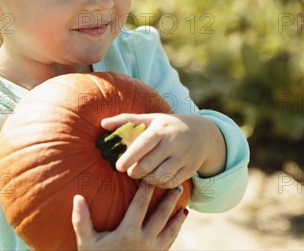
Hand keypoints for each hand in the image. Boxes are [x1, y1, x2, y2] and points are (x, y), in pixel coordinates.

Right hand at [72, 182, 187, 249]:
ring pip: (170, 231)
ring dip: (177, 218)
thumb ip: (82, 220)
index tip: (151, 176)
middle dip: (170, 200)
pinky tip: (177, 228)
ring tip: (184, 208)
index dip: (146, 188)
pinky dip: (174, 233)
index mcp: (128, 233)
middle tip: (176, 186)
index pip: (141, 204)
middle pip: (161, 215)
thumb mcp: (86, 242)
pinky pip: (169, 244)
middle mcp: (144, 241)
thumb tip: (77, 197)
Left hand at [101, 113, 225, 187]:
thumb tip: (102, 123)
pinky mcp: (189, 170)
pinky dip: (159, 184)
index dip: (129, 158)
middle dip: (135, 172)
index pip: (143, 145)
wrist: (201, 133)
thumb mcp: (150, 119)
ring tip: (142, 174)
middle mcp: (173, 144)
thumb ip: (126, 120)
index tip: (119, 166)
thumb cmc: (167, 126)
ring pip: (159, 177)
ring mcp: (182, 158)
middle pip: (148, 165)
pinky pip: (169, 184)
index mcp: (161, 129)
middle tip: (130, 171)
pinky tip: (155, 178)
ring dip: (146, 179)